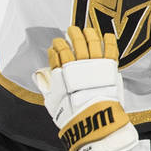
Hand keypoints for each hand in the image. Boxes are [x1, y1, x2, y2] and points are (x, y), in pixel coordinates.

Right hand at [34, 26, 137, 150]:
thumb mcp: (52, 100)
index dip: (57, 47)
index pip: (57, 53)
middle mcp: (76, 65)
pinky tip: (107, 35)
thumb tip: (40, 76)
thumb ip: (46, 86)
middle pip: (74, 43)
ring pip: (90, 42)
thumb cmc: (71, 115)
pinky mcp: (108, 67)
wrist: (92, 120)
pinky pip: (110, 49)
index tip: (56, 45)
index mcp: (61, 72)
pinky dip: (109, 40)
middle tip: (71, 30)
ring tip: (86, 30)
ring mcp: (93, 64)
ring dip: (88, 33)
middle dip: (71, 35)